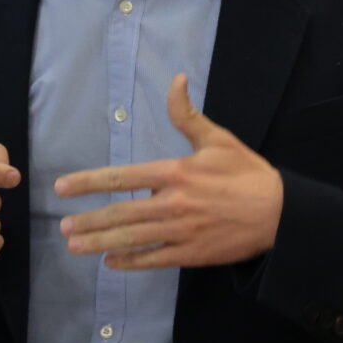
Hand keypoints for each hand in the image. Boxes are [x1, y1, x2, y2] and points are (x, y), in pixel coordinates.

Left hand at [54, 74, 283, 269]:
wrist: (279, 213)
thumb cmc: (246, 173)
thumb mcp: (217, 138)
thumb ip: (187, 114)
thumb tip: (176, 80)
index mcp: (174, 173)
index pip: (122, 177)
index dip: (88, 183)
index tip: (63, 187)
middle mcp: (172, 203)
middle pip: (121, 213)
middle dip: (89, 221)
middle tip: (64, 227)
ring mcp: (180, 232)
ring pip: (132, 238)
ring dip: (101, 242)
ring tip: (75, 246)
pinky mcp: (191, 254)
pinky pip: (154, 259)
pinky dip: (131, 262)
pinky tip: (111, 262)